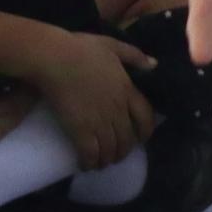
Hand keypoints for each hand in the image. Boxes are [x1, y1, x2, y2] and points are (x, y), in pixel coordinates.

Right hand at [30, 32, 157, 170]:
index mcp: (127, 89)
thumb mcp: (114, 46)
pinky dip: (90, 162)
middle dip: (123, 151)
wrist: (56, 59)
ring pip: (110, 149)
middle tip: (116, 155)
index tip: (141, 139)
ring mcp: (99, 120)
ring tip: (101, 162)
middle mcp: (117, 109)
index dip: (145, 131)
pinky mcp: (80, 129)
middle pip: (127, 138)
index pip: (146, 116)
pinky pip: (90, 153)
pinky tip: (86, 165)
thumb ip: (135, 56)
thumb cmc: (82, 49)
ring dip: (107, 159)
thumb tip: (154, 65)